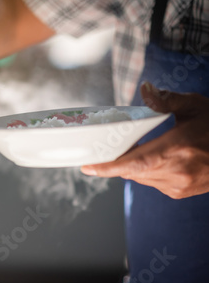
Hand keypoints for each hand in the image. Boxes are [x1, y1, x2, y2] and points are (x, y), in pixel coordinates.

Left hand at [81, 82, 208, 198]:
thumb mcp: (195, 106)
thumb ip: (167, 100)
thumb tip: (145, 90)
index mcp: (177, 148)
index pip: (134, 163)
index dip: (108, 167)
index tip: (87, 167)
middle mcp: (177, 171)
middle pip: (132, 171)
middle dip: (117, 161)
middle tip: (106, 149)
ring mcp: (180, 185)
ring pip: (141, 178)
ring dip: (132, 166)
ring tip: (134, 149)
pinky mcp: (181, 192)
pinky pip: (152, 182)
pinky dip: (146, 172)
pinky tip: (152, 158)